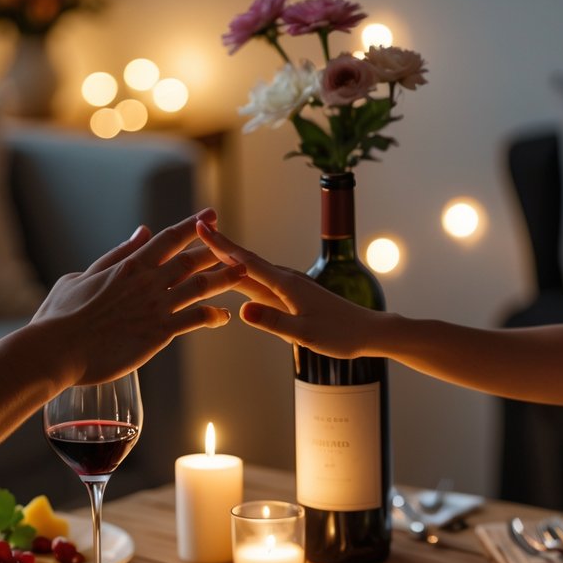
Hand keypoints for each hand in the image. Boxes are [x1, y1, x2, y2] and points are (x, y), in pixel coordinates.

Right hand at [33, 210, 244, 384]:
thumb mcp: (82, 276)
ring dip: (224, 278)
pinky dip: (212, 316)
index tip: (210, 215)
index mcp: (129, 266)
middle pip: (190, 260)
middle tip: (236, 244)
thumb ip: (115, 256)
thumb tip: (139, 233)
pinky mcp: (158, 333)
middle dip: (216, 250)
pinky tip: (224, 316)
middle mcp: (147, 282)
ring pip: (200, 287)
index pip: (167, 239)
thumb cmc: (61, 316)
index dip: (193, 226)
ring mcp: (155, 307)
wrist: (57, 349)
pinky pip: (194, 320)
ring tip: (244, 272)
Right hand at [196, 222, 386, 358]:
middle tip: (194, 231)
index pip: (245, 262)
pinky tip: (238, 277)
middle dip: (220, 246)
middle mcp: (286, 280)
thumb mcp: (304, 334)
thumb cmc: (340, 335)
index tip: (200, 227)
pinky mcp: (294, 294)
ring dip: (230, 258)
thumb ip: (274, 322)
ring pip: (253, 269)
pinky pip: (262, 281)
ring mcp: (290, 286)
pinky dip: (244, 274)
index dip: (221, 245)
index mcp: (286, 285)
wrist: (368, 332)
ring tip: (207, 252)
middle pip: (246, 260)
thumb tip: (242, 310)